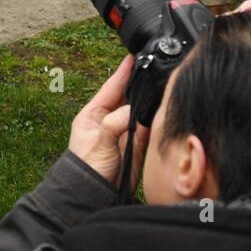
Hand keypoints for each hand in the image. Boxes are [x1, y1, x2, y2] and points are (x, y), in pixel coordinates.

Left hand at [68, 55, 149, 185]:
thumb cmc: (87, 168)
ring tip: (162, 84)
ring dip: (149, 100)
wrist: (94, 195)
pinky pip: (148, 127)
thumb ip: (114, 124)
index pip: (111, 86)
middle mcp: (109, 120)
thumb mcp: (98, 142)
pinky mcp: (136, 145)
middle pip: (128, 96)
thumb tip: (133, 111)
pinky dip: (156, 118)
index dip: (123, 71)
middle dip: (140, 83)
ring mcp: (124, 132)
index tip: (133, 55)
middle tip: (153, 66)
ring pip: (140, 109)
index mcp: (93, 114)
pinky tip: (164, 108)